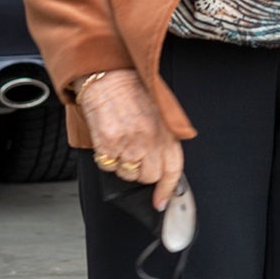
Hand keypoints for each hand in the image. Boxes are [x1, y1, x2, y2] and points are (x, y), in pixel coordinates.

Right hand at [79, 69, 185, 209]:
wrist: (107, 76)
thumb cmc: (131, 89)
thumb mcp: (159, 110)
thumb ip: (165, 137)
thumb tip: (164, 165)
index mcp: (165, 130)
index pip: (172, 170)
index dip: (167, 190)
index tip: (161, 202)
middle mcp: (149, 139)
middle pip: (148, 177)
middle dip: (141, 172)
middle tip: (135, 154)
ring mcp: (128, 143)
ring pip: (127, 174)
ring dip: (123, 165)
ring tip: (121, 142)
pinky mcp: (108, 144)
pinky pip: (108, 165)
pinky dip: (107, 158)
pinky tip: (109, 140)